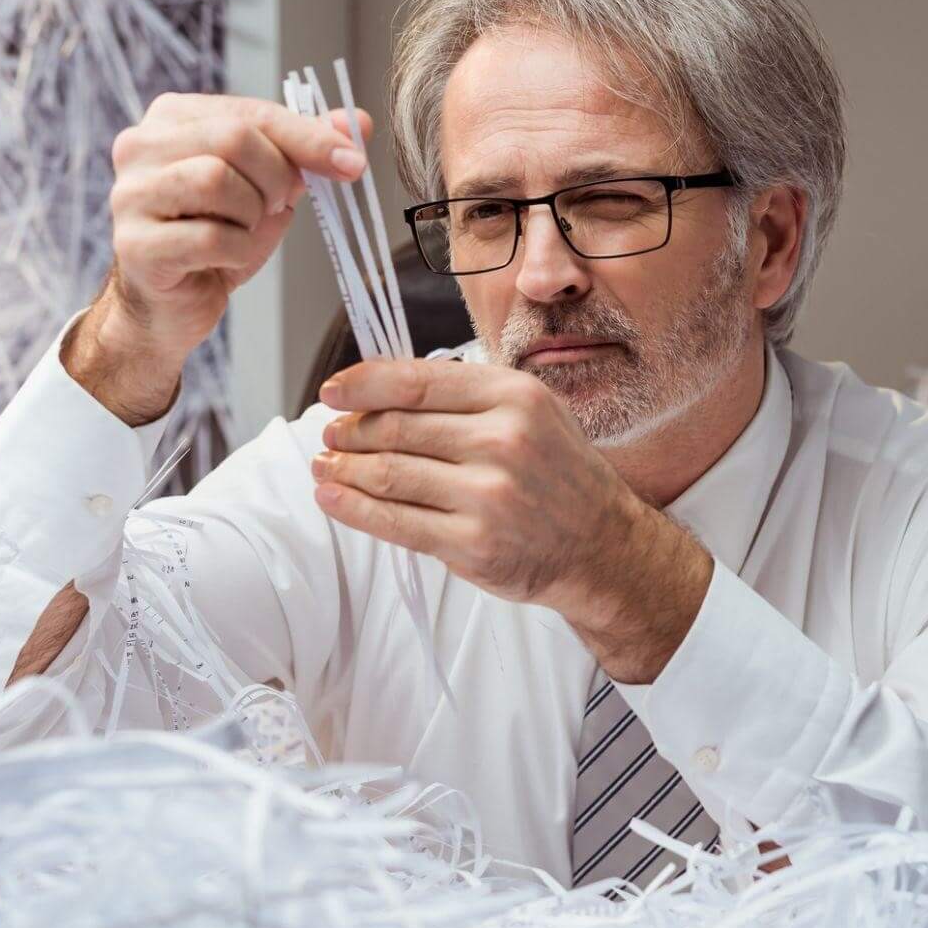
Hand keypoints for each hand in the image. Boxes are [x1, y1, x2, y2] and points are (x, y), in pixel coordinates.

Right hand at [67, 92, 371, 423]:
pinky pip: (209, 237)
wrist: (174, 305)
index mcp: (172, 118)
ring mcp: (130, 194)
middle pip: (233, 138)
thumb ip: (307, 149)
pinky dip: (237, 251)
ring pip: (216, 180)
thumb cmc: (217, 239)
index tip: (351, 163)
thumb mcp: (269, 187)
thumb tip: (357, 122)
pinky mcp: (135, 244)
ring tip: (244, 230)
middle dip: (276, 177)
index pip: (251, 112)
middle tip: (279, 205)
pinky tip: (228, 258)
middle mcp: (139, 145)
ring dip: (251, 214)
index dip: (308, 137)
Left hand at [311, 360, 715, 683]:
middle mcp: (502, 441)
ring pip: (389, 475)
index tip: (333, 391)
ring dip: (344, 469)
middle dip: (350, 431)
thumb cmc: (558, 474)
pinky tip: (332, 498)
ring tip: (324, 465)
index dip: (362, 385)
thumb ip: (465, 397)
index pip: (416, 382)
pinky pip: (396, 523)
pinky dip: (354, 509)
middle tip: (330, 434)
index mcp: (514, 396)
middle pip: (396, 428)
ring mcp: (488, 496)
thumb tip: (379, 391)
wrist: (603, 545)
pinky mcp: (474, 544)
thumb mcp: (530, 413)